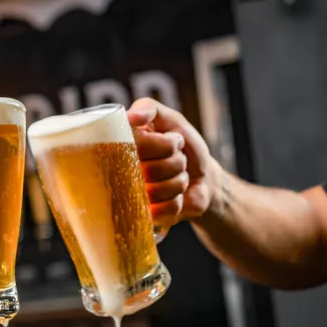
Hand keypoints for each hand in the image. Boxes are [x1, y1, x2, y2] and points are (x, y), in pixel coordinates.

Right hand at [127, 98, 221, 226]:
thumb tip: (130, 117)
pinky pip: (164, 210)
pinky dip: (177, 202)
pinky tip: (175, 197)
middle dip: (174, 162)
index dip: (162, 145)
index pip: (139, 146)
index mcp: (123, 148)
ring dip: (177, 182)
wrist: (204, 179)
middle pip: (151, 170)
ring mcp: (132, 197)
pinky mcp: (146, 217)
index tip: (173, 142)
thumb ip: (150, 109)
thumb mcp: (171, 120)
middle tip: (177, 159)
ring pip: (158, 191)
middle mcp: (121, 172)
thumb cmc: (185, 147)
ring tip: (176, 177)